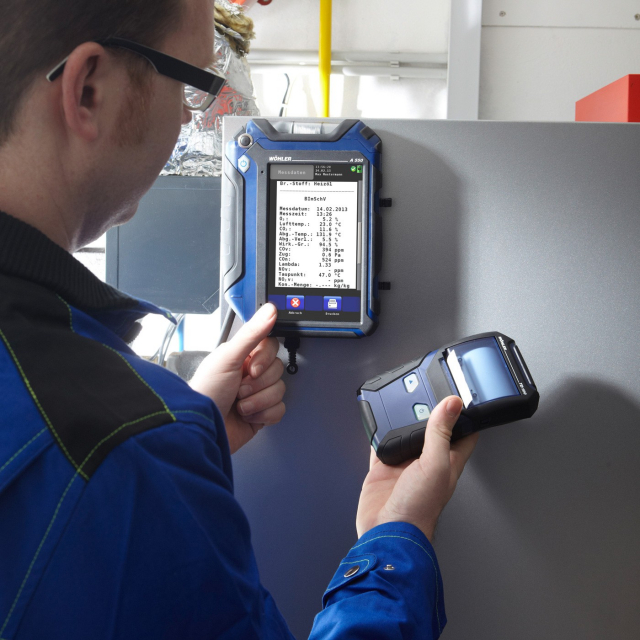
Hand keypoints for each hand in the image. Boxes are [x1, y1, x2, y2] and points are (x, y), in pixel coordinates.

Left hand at [190, 303, 285, 453]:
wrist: (202, 429)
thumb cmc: (206, 392)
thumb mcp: (228, 357)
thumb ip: (252, 333)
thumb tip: (269, 310)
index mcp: (242, 356)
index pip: (271, 347)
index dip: (265, 359)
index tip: (252, 368)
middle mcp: (250, 374)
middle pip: (278, 370)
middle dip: (258, 384)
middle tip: (239, 388)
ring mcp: (256, 395)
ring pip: (280, 391)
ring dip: (257, 401)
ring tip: (239, 404)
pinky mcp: (261, 414)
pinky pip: (279, 410)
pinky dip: (263, 415)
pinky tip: (247, 415)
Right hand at [356, 396, 478, 541]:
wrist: (386, 532)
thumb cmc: (419, 510)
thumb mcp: (435, 465)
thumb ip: (441, 433)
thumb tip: (453, 404)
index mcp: (448, 461)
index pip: (463, 433)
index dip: (464, 414)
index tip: (460, 396)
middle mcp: (427, 462)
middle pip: (431, 429)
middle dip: (428, 411)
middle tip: (425, 390)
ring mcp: (404, 465)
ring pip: (405, 434)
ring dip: (402, 420)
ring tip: (402, 400)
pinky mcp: (383, 468)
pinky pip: (380, 445)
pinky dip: (378, 433)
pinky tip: (378, 422)